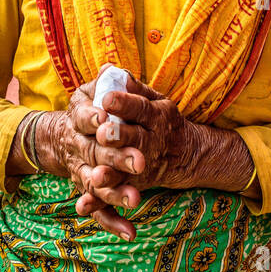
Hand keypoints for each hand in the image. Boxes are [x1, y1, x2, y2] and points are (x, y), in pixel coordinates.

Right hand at [35, 79, 140, 240]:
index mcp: (77, 118)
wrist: (59, 138)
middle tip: (140, 162)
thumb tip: (113, 69)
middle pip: (95, 152)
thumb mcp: (90, 91)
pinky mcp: (88, 190)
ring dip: (115, 192)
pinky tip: (130, 232)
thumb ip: (105, 82)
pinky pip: (98, 209)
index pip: (82, 116)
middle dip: (116, 158)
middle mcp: (77, 145)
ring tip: (135, 199)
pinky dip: (112, 221)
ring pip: (95, 183)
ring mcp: (80, 170)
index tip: (103, 118)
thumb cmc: (87, 110)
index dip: (91, 117)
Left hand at [93, 75, 206, 190]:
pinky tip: (87, 202)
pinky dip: (105, 201)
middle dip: (119, 137)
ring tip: (96, 176)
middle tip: (102, 133)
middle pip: (136, 138)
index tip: (107, 98)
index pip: (140, 107)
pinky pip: (120, 192)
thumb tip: (108, 69)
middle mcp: (154, 140)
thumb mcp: (153, 99)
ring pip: (128, 170)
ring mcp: (146, 164)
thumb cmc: (159, 118)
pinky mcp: (137, 183)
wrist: (183, 153)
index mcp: (157, 115)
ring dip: (112, 174)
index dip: (124, 103)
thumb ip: (131, 87)